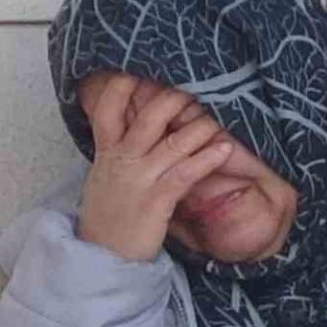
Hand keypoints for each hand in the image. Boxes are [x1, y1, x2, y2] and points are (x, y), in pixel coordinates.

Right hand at [76, 73, 231, 260]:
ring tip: (217, 117)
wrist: (102, 256)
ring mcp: (140, 178)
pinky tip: (224, 150)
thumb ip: (116, 153)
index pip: (108, 109)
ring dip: (199, 127)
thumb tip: (135, 133)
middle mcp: (122, 160)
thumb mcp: (103, 179)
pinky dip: (207, 159)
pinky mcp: (158, 199)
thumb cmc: (106, 218)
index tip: (139, 70)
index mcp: (106, 153)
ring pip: (173, 143)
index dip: (122, 86)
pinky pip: (187, 173)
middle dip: (173, 99)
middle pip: (149, 117)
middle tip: (193, 90)